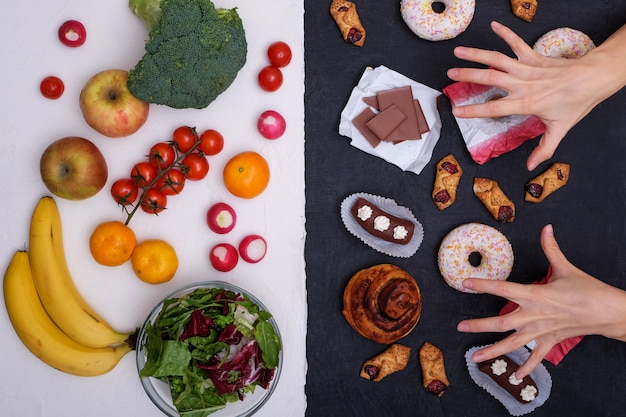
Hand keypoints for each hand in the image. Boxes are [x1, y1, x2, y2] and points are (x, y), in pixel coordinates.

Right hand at [447, 21, 613, 169]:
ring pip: (498, 59)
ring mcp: (527, 68)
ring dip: (477, 54)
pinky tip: (493, 26)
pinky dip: (505, 33)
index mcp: (526, 103)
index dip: (474, 110)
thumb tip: (530, 166)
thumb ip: (543, 149)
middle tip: (450, 74)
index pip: (495, 108)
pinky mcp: (533, 57)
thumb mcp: (559, 130)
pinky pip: (517, 43)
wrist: (592, 79)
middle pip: (490, 78)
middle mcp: (523, 84)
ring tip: (459, 52)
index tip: (457, 111)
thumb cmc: (575, 104)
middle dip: (468, 76)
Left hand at [457, 224, 625, 377]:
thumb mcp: (566, 267)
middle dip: (478, 325)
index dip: (483, 285)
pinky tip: (514, 376)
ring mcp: (541, 331)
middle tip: (460, 326)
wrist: (608, 312)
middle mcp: (534, 315)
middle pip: (501, 322)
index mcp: (535, 294)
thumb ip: (551, 248)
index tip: (465, 283)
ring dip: (493, 350)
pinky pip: (535, 357)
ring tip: (475, 356)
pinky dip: (525, 367)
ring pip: (512, 344)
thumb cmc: (587, 289)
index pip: (503, 288)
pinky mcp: (550, 341)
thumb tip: (547, 228)